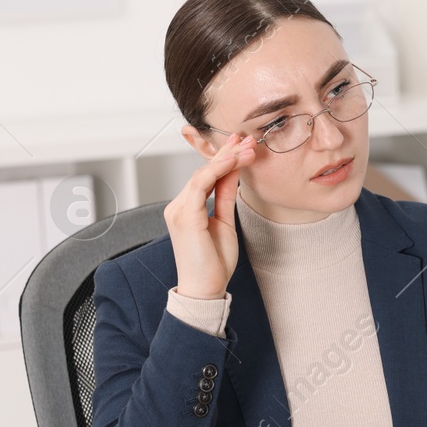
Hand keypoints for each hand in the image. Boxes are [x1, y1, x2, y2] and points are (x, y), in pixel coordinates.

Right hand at [165, 133, 255, 299]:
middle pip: (203, 171)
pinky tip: (234, 159)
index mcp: (187, 208)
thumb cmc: (213, 263)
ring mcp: (179, 209)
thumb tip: (233, 175)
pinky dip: (218, 170)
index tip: (241, 145)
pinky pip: (201, 184)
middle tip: (246, 137)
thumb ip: (225, 198)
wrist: (205, 289)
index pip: (205, 177)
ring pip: (202, 174)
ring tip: (248, 146)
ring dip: (227, 158)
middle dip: (227, 152)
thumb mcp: (224, 223)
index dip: (224, 159)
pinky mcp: (185, 215)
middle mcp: (178, 206)